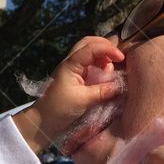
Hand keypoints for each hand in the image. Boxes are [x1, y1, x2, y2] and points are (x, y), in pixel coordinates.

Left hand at [13, 36, 123, 150]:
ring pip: (88, 52)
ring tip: (109, 69)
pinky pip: (88, 63)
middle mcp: (70, 62)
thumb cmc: (59, 109)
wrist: (42, 121)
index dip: (108, 49)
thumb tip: (121, 86)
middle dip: (105, 46)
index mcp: (70, 64)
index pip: (91, 47)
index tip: (121, 58)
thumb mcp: (83, 100)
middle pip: (89, 43)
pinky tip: (104, 75)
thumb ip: (103, 91)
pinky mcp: (74, 77)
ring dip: (102, 56)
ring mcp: (71, 69)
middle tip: (117, 58)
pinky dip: (98, 65)